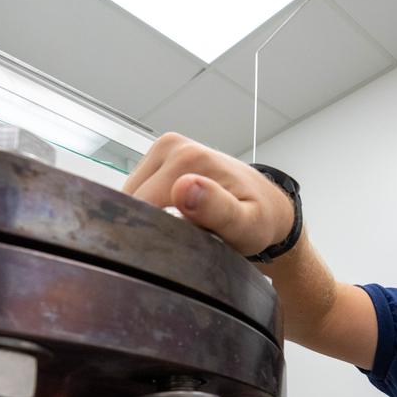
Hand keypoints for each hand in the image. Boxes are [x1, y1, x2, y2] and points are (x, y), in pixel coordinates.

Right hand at [122, 133, 294, 257]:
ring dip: (146, 218)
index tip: (173, 250)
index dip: (149, 234)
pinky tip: (172, 219)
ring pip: (130, 196)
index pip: (142, 205)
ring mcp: (164, 148)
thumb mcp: (245, 224)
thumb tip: (184, 188)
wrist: (266, 205)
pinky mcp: (159, 157)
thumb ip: (218, 210)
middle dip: (147, 226)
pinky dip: (148, 209)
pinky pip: (137, 190)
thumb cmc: (258, 220)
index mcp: (188, 159)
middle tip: (180, 243)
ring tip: (178, 230)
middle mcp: (172, 146)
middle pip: (132, 199)